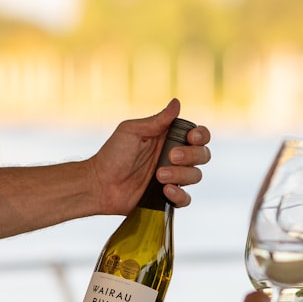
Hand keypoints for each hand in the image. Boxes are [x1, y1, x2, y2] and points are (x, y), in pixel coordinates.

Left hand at [89, 98, 211, 213]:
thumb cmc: (112, 154)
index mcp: (168, 138)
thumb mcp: (132, 131)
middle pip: (202, 155)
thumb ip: (156, 121)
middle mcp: (174, 157)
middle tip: (171, 157)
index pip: (197, 135)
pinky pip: (186, 198)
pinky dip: (180, 195)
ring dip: (181, 174)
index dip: (201, 136)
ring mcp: (172, 177)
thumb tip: (176, 103)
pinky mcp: (166, 197)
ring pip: (196, 176)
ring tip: (159, 175)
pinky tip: (165, 190)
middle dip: (191, 155)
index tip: (191, 138)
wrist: (100, 183)